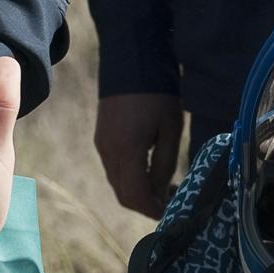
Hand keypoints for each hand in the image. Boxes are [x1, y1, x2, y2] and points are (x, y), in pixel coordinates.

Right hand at [93, 92, 182, 217]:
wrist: (130, 61)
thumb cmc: (157, 94)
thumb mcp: (171, 130)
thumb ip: (165, 165)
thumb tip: (161, 192)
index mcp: (127, 151)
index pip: (136, 196)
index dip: (153, 210)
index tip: (171, 211)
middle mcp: (109, 152)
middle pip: (124, 195)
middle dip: (147, 204)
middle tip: (172, 201)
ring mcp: (102, 145)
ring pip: (118, 184)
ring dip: (139, 192)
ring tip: (165, 186)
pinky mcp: (101, 139)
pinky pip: (115, 169)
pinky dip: (131, 178)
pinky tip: (150, 171)